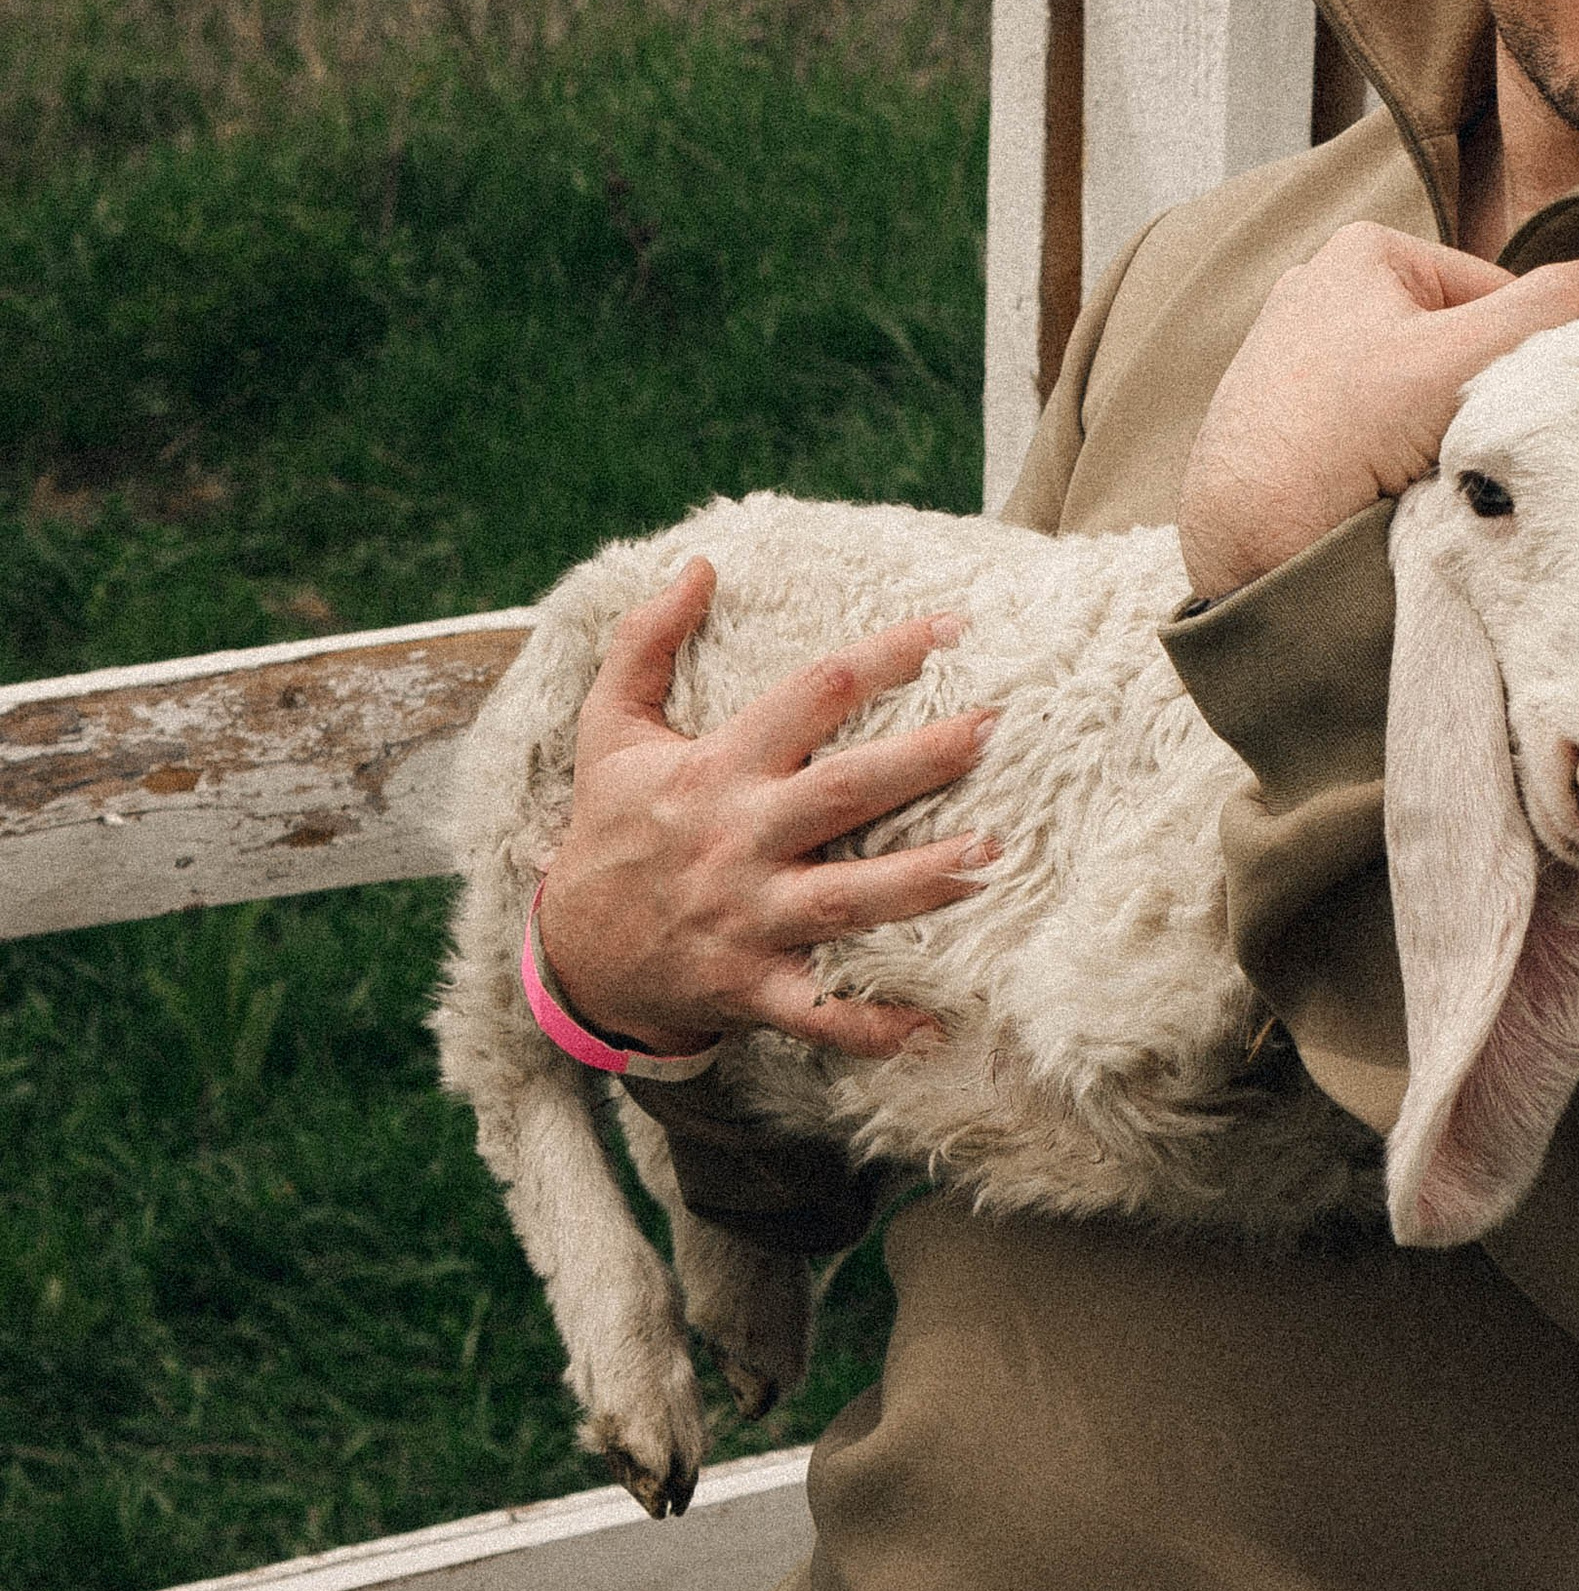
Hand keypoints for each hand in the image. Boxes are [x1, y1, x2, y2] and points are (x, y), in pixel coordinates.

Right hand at [536, 559, 1000, 1058]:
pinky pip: (820, 1011)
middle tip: (995, 729)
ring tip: (994, 855)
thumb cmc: (610, 831)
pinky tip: (937, 1023)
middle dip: (923, 761)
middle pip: (844, 793)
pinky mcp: (750, 988)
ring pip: (847, 899)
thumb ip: (646, 642)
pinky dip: (874, 1024)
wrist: (571, 955)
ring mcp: (747, 919)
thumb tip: (699, 565)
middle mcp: (739, 840)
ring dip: (922, 881)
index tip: (952, 627)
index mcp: (717, 770)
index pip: (810, 695)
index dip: (881, 656)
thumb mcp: (610, 730)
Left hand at [1177, 222, 1578, 601]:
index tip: (1513, 410)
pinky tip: (1381, 488)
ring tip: (1419, 474)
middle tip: (1466, 448)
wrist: (1246, 536)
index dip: (1519, 357)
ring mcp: (1295, 353)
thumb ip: (1546, 313)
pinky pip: (1369, 427)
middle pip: (1451, 343)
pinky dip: (1388, 456)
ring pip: (1413, 391)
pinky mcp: (1280, 414)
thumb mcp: (1461, 360)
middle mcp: (1320, 288)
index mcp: (1363, 250)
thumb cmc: (1340, 435)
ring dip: (1433, 432)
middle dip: (1470, 396)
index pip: (1493, 296)